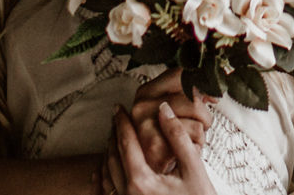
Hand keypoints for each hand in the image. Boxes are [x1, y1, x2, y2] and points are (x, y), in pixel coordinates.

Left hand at [102, 104, 217, 194]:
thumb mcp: (194, 169)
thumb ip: (177, 137)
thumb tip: (163, 109)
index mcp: (141, 181)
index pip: (126, 143)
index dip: (121, 123)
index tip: (118, 108)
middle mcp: (128, 194)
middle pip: (112, 157)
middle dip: (113, 136)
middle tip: (116, 119)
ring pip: (106, 175)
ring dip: (107, 153)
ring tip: (112, 139)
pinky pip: (105, 194)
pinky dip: (100, 179)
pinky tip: (99, 171)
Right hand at [129, 69, 213, 169]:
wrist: (151, 178)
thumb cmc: (166, 141)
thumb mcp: (176, 111)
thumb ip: (191, 92)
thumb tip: (214, 88)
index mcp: (146, 92)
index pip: (182, 74)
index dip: (202, 84)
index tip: (210, 96)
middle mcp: (141, 106)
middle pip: (194, 99)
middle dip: (204, 116)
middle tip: (198, 126)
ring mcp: (145, 126)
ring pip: (197, 120)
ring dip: (200, 134)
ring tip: (187, 141)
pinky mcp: (154, 147)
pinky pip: (194, 136)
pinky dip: (196, 146)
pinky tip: (184, 150)